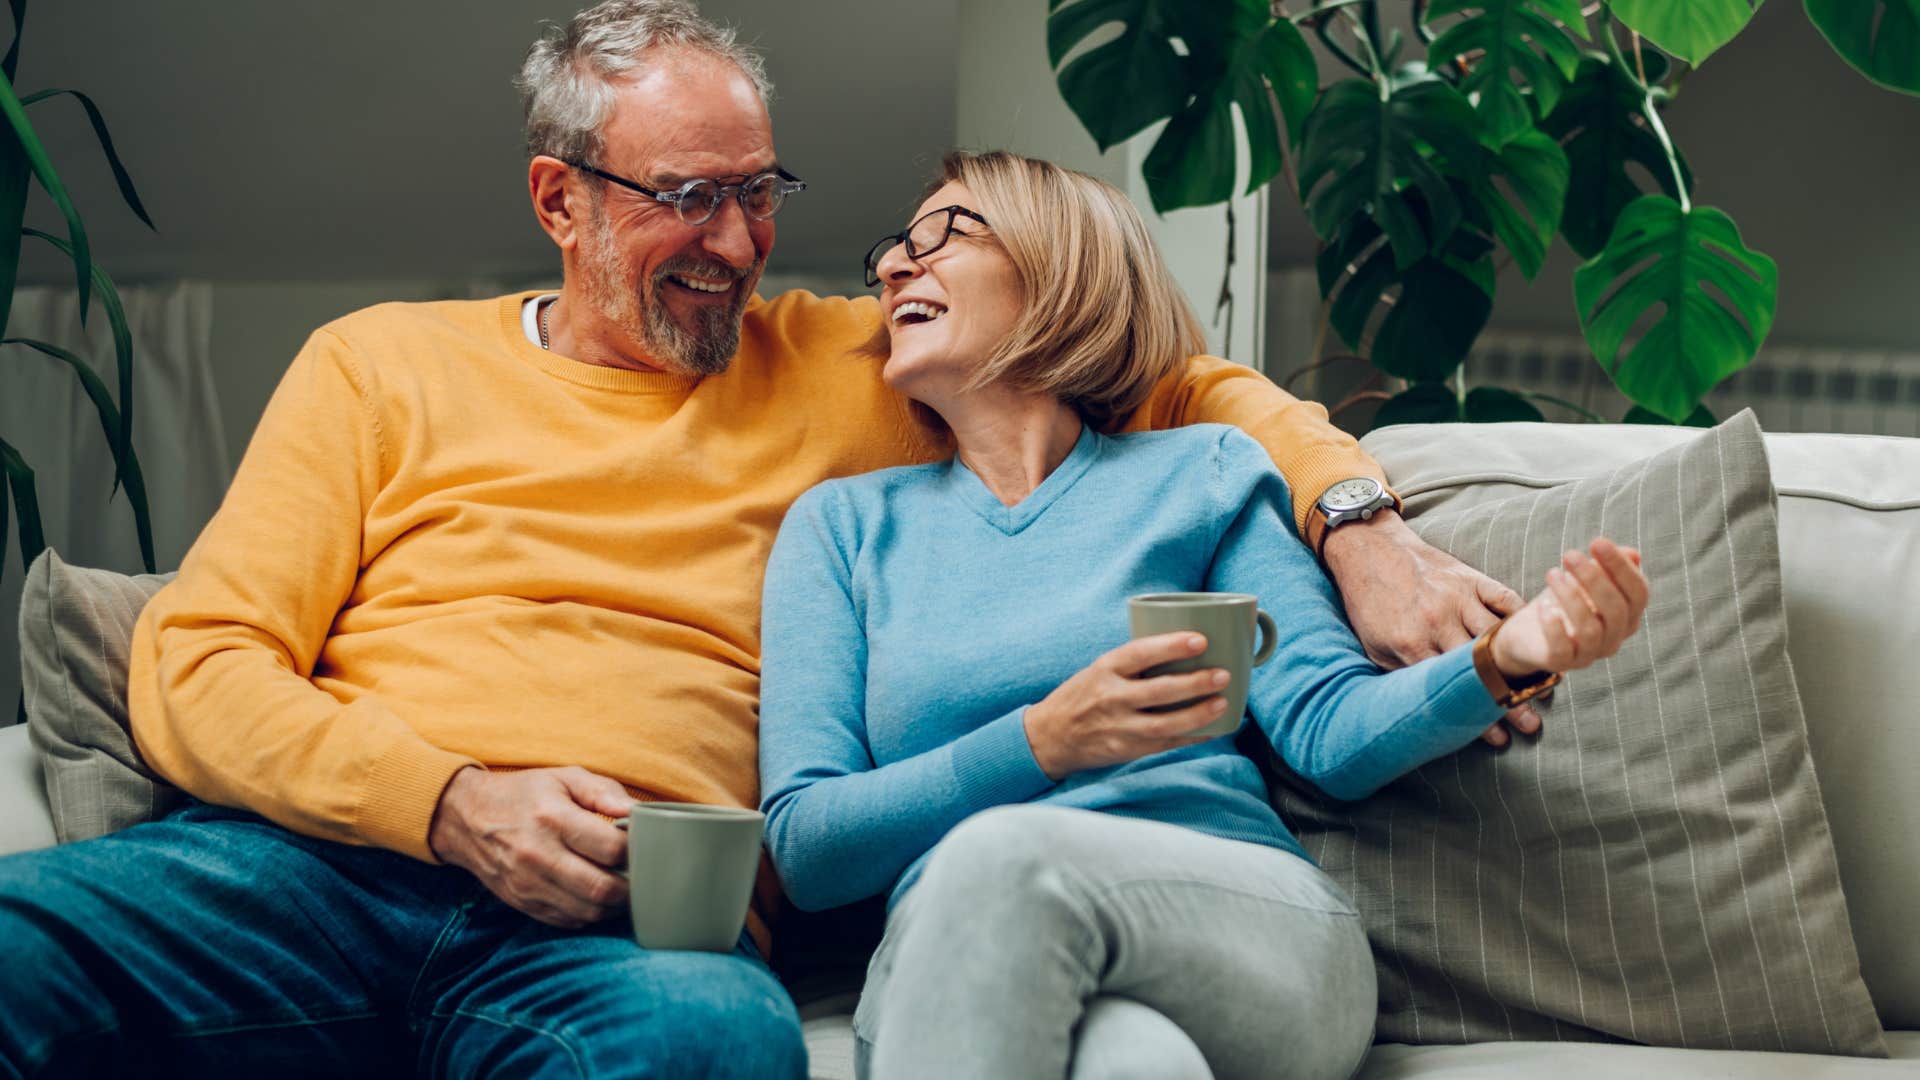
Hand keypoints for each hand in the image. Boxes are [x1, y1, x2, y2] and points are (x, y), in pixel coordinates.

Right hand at [428, 765, 632, 927]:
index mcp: (553, 818)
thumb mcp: (564, 777)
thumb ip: (604, 791)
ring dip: (613, 906)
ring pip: (587, 912)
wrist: (467, 818)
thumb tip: (637, 812)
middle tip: (641, 876)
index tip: (644, 845)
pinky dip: (590, 914)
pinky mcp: (523, 903)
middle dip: (630, 887)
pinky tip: (597, 897)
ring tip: (623, 888)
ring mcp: (528, 884)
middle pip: (601, 888)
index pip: (610, 848)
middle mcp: (539, 855)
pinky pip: (567, 921)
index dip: (636, 850)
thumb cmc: (524, 794)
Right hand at [1024, 633, 1232, 780]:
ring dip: (1197, 714)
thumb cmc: (1082, 696)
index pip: (1140, 653)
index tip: (1200, 640)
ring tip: (1222, 703)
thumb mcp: (1099, 670)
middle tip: (1222, 675)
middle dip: (1194, 683)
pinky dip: (1190, 737)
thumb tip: (1185, 650)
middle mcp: (1110, 698)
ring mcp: (1118, 727)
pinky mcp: (1125, 750)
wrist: (1050, 736)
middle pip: (1158, 691)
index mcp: (1104, 669)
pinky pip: (1164, 745)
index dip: (1171, 646)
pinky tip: (1212, 729)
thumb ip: (1134, 663)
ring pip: (1164, 724)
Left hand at [1321, 510, 1539, 746]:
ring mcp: (1458, 597)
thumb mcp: (1373, 645)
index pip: (1452, 688)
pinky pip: (1506, 600)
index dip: (1476, 716)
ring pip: (1500, 637)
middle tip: (1531, 725)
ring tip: (1546, 689)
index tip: (1500, 739)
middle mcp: (1438, 620)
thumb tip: (1426, 708)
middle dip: (1508, 699)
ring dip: (1525, 665)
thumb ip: (1402, 673)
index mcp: (1412, 642)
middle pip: (1482, 668)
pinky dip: (1525, 620)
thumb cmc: (1369, 603)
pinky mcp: (1471, 577)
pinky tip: (1542, 640)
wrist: (1369, 549)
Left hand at [1492, 539, 1648, 679]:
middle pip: (1616, 610)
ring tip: (1552, 573)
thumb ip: (1607, 567)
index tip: (1598, 541)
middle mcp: (1614, 638)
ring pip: (1590, 629)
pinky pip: (1563, 650)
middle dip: (1594, 578)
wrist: (1528, 632)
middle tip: (1569, 554)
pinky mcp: (1561, 663)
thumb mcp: (1583, 579)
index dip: (1622, 567)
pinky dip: (1554, 627)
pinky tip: (1544, 606)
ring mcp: (1589, 654)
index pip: (1638, 593)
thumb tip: (1633, 555)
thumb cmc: (1562, 600)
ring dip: (1571, 598)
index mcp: (1627, 616)